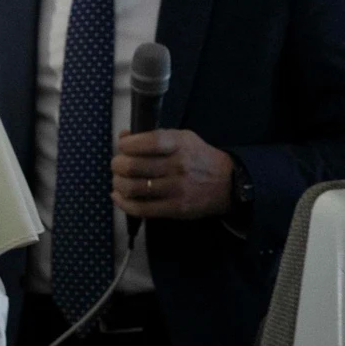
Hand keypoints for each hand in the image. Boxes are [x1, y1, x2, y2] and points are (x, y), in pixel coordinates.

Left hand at [111, 129, 233, 219]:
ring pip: (134, 188)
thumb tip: (123, 137)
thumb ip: (153, 136)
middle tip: (116, 165)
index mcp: (179, 144)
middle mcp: (177, 166)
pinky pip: (142, 209)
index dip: (128, 144)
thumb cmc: (199, 157)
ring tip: (117, 180)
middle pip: (134, 166)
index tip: (122, 146)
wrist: (228, 183)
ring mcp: (176, 189)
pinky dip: (124, 203)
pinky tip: (118, 196)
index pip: (148, 141)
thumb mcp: (182, 138)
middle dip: (117, 165)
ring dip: (118, 183)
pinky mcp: (175, 209)